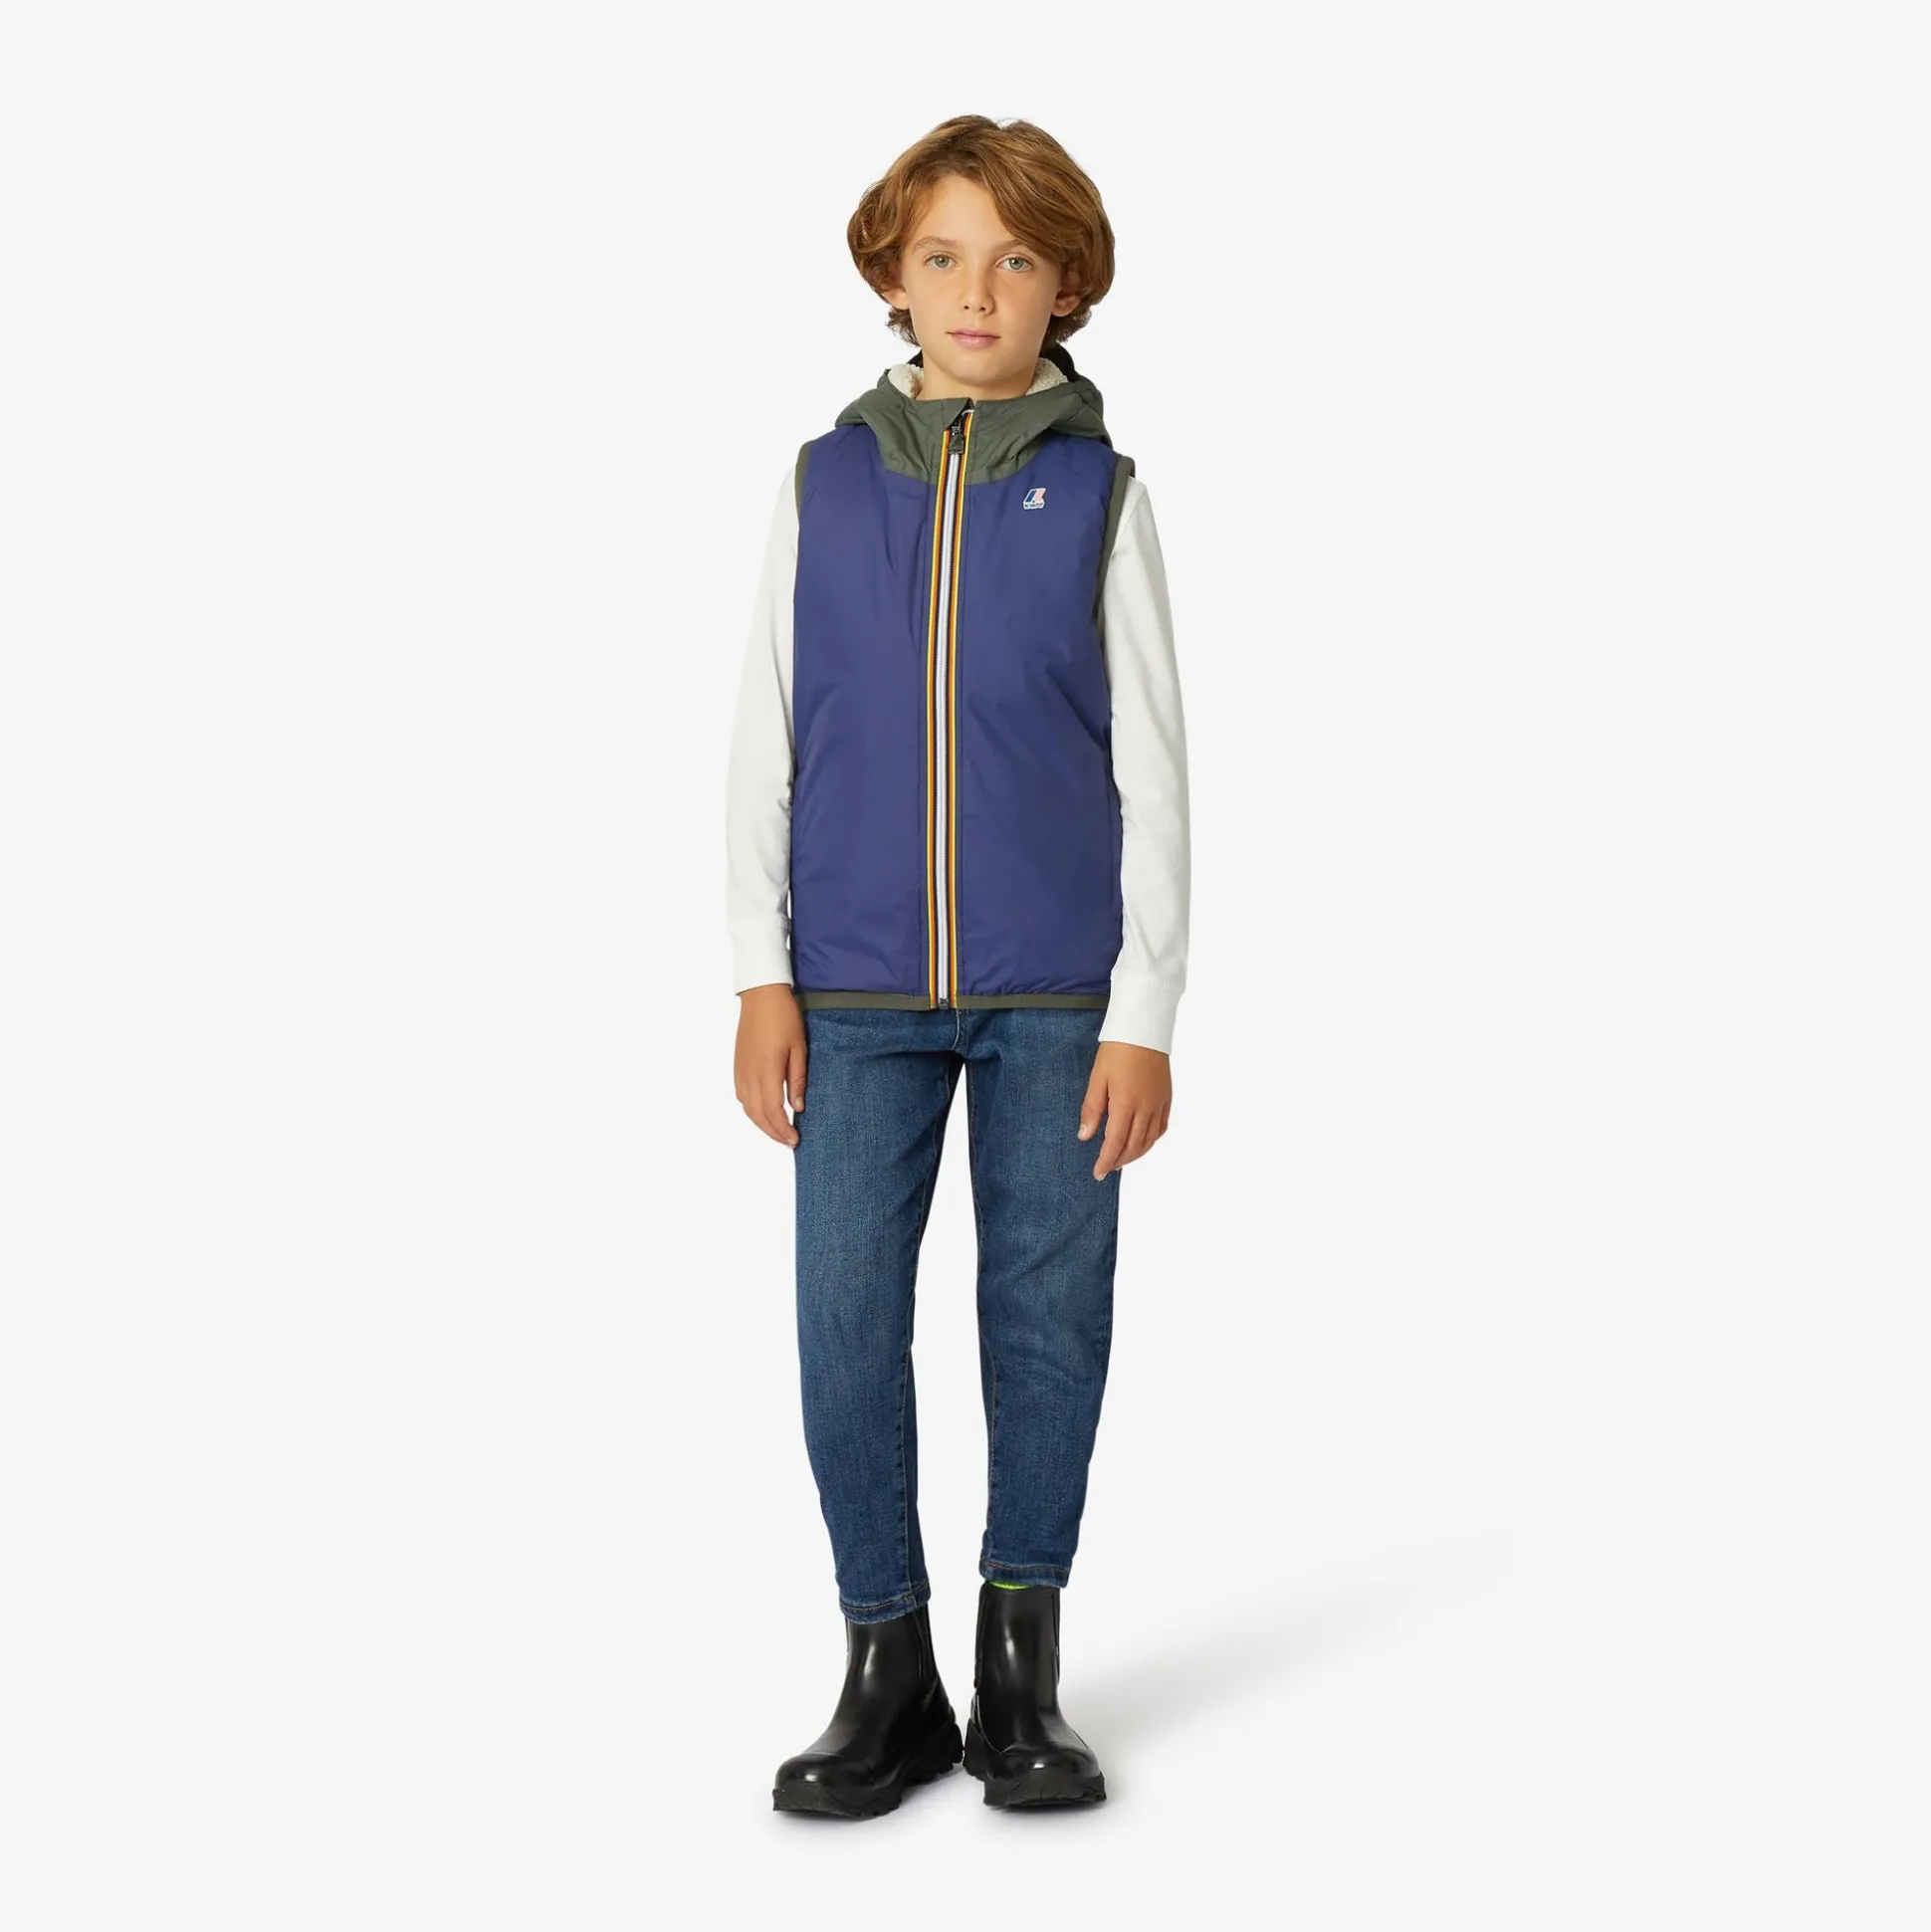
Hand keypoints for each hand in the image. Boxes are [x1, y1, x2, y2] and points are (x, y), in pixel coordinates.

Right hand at [734, 984, 805, 1146]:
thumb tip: (798, 1108)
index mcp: (767, 1071)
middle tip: (789, 1142)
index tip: (795, 1140)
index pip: (773, 1111)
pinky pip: (741, 1096)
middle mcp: (749, 1074)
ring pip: (747, 1108)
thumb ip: (797, 1079)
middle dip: (773, 1133)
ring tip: (778, 1131)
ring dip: (762, 1124)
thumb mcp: (799, 1047)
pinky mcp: (737, 1065)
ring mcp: (740, 1070)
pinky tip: (763, 1111)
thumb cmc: (784, 1017)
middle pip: (757, 1115)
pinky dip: (752, 1110)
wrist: (761, 995)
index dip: (783, 1130)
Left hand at [1078, 1041, 1171, 1179]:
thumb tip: (1085, 1136)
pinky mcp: (1166, 1098)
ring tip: (1122, 1159)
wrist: (1144, 1029)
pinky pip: (1161, 1127)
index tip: (1097, 1173)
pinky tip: (1142, 1142)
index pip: (1115, 1142)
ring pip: (1149, 1140)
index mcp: (1126, 1104)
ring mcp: (1159, 1104)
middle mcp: (1146, 1108)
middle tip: (1107, 1168)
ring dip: (1135, 1154)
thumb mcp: (1097, 1078)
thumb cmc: (1117, 1050)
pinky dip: (1151, 1140)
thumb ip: (1092, 1109)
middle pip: (1134, 1145)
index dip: (1106, 1160)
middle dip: (1120, 1160)